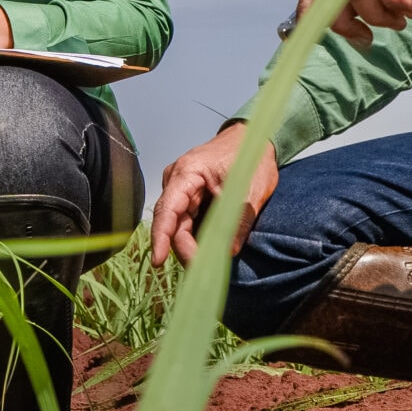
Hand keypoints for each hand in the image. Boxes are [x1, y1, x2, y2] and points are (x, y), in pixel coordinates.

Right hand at [147, 122, 279, 266]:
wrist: (253, 140)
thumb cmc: (252, 157)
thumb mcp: (252, 190)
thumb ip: (239, 220)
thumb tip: (228, 252)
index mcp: (188, 172)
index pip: (168, 209)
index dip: (161, 237)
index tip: (158, 261)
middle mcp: (177, 180)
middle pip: (172, 222)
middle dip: (184, 248)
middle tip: (202, 270)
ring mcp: (181, 188)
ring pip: (179, 224)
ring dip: (191, 244)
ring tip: (208, 262)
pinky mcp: (188, 195)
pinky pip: (187, 220)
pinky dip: (196, 236)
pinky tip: (208, 249)